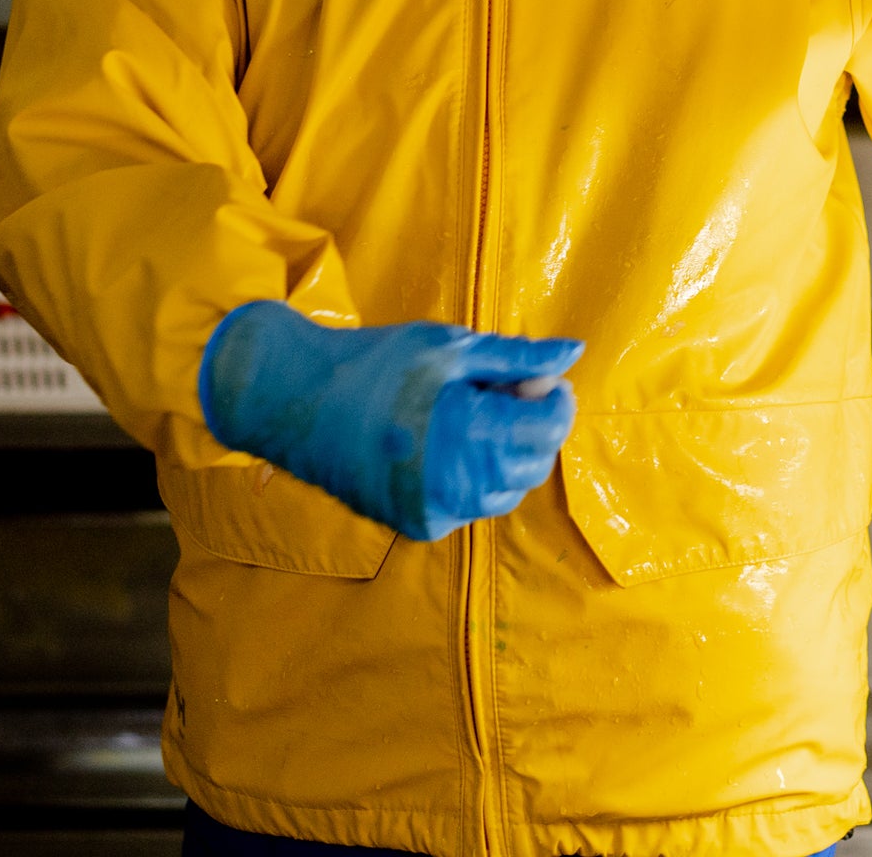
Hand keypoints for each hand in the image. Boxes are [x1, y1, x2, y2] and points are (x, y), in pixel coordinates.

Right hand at [199, 302, 582, 540]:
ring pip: (504, 490)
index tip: (539, 379)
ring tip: (469, 412)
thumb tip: (574, 353)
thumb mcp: (451, 347)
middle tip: (502, 388)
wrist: (297, 400)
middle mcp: (456, 484)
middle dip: (531, 426)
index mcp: (468, 433)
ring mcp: (435, 511)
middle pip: (532, 463)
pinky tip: (444, 442)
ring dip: (505, 454)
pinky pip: (470, 505)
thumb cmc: (376, 362)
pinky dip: (472, 476)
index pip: (548, 429)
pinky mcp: (417, 524)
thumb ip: (518, 358)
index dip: (555, 400)